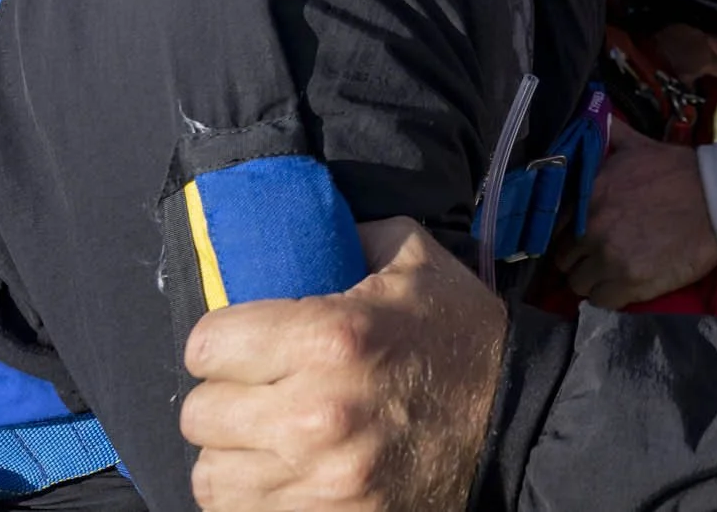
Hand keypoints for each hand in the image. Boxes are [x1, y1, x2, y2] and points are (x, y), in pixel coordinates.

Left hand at [182, 219, 504, 511]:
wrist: (516, 424)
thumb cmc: (460, 336)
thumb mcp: (416, 260)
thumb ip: (349, 237)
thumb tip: (296, 232)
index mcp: (331, 336)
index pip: (206, 345)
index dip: (222, 341)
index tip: (243, 343)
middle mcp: (316, 412)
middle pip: (199, 414)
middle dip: (224, 397)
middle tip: (258, 390)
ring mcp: (320, 479)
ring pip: (211, 473)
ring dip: (233, 453)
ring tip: (265, 436)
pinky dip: (252, 495)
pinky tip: (281, 472)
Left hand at [555, 124, 716, 305]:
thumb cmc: (678, 171)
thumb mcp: (636, 145)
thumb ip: (606, 134)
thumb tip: (591, 117)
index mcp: (588, 194)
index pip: (553, 228)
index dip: (567, 234)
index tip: (581, 238)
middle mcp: (592, 227)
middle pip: (563, 260)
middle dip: (578, 259)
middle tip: (598, 256)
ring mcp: (610, 257)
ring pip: (578, 284)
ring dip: (592, 280)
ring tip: (611, 273)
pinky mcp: (632, 282)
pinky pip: (600, 302)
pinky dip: (607, 297)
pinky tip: (622, 286)